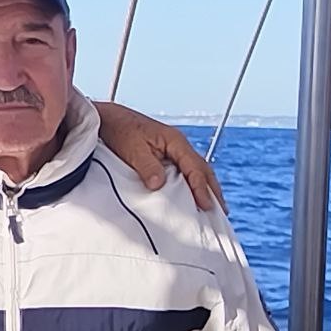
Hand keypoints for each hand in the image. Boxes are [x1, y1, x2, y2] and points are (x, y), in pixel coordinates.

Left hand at [92, 101, 226, 211]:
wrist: (109, 119)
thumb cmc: (120, 131)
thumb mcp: (132, 149)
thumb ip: (147, 166)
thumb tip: (159, 185)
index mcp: (175, 141)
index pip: (194, 167)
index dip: (201, 188)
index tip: (206, 206)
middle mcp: (178, 145)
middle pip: (202, 169)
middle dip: (213, 190)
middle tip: (221, 211)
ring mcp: (172, 149)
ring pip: (195, 170)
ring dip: (205, 187)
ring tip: (212, 206)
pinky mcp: (164, 155)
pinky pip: (184, 170)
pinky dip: (192, 183)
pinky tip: (192, 194)